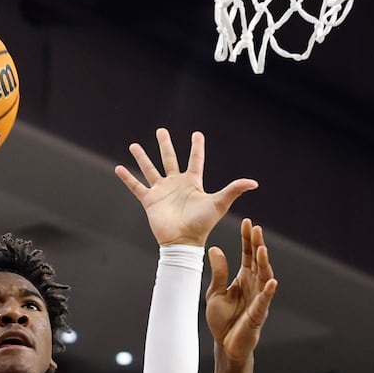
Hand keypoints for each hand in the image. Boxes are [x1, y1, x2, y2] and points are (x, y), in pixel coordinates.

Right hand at [115, 129, 256, 246]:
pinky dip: (127, 178)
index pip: (195, 160)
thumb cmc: (202, 224)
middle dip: (165, 144)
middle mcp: (175, 184)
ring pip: (149, 169)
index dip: (197, 147)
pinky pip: (136, 186)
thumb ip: (234, 190)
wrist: (183, 241)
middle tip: (161, 131)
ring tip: (134, 145)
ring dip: (142, 157)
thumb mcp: (219, 203)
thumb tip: (255, 182)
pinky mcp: (149, 200)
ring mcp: (161, 191)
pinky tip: (118, 168)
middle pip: (169, 159)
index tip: (197, 134)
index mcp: (192, 182)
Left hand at [204, 219, 276, 361]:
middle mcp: (253, 285)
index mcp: (243, 278)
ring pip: (264, 277)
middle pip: (257, 262)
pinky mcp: (259, 314)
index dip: (248, 239)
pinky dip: (269, 291)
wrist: (224, 344)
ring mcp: (258, 299)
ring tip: (262, 249)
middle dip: (257, 245)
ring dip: (264, 263)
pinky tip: (271, 281)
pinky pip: (265, 301)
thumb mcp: (214, 292)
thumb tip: (214, 249)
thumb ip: (218, 272)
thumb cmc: (222, 319)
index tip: (248, 222)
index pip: (247, 254)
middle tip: (256, 229)